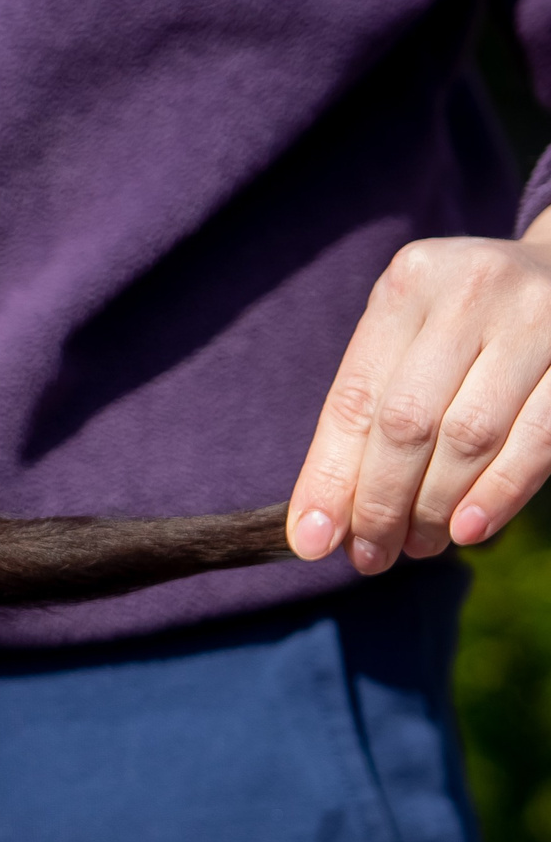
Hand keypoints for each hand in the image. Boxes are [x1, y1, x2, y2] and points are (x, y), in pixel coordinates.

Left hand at [288, 221, 550, 571]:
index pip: (355, 398)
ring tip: (416, 546)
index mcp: (410, 285)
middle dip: (382, 502)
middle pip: (407, 422)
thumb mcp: (411, 341)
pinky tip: (469, 529)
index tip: (312, 540)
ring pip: (470, 436)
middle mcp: (470, 292)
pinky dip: (499, 492)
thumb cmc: (468, 322)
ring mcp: (536, 319)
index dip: (330, 476)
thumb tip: (323, 522)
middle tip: (371, 555)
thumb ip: (369, 414)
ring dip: (435, 506)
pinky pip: (538, 439)